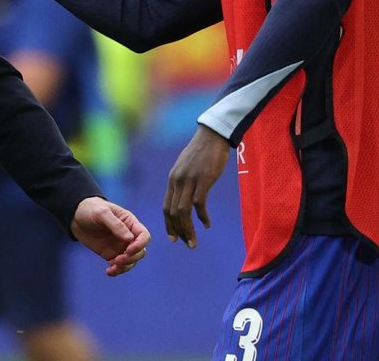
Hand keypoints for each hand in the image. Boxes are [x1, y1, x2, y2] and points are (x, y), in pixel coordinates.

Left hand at [70, 196, 150, 276]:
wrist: (76, 216)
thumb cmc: (91, 209)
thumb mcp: (102, 213)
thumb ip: (116, 225)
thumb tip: (130, 239)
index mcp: (130, 223)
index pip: (144, 236)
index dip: (140, 245)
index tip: (128, 250)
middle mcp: (128, 236)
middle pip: (140, 251)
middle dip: (132, 258)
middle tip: (118, 259)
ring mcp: (120, 246)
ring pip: (131, 261)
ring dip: (125, 267)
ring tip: (112, 267)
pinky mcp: (110, 254)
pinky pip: (119, 266)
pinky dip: (117, 271)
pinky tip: (108, 271)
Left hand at [163, 125, 229, 248]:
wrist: (212, 135)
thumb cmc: (202, 152)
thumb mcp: (186, 167)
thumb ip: (183, 182)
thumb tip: (184, 196)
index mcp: (172, 179)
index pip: (166, 207)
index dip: (168, 225)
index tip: (173, 238)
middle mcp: (177, 181)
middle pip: (173, 213)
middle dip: (178, 231)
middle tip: (187, 244)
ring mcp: (189, 180)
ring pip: (183, 211)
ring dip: (188, 230)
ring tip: (194, 242)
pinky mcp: (204, 179)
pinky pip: (199, 204)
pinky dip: (202, 217)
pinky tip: (207, 224)